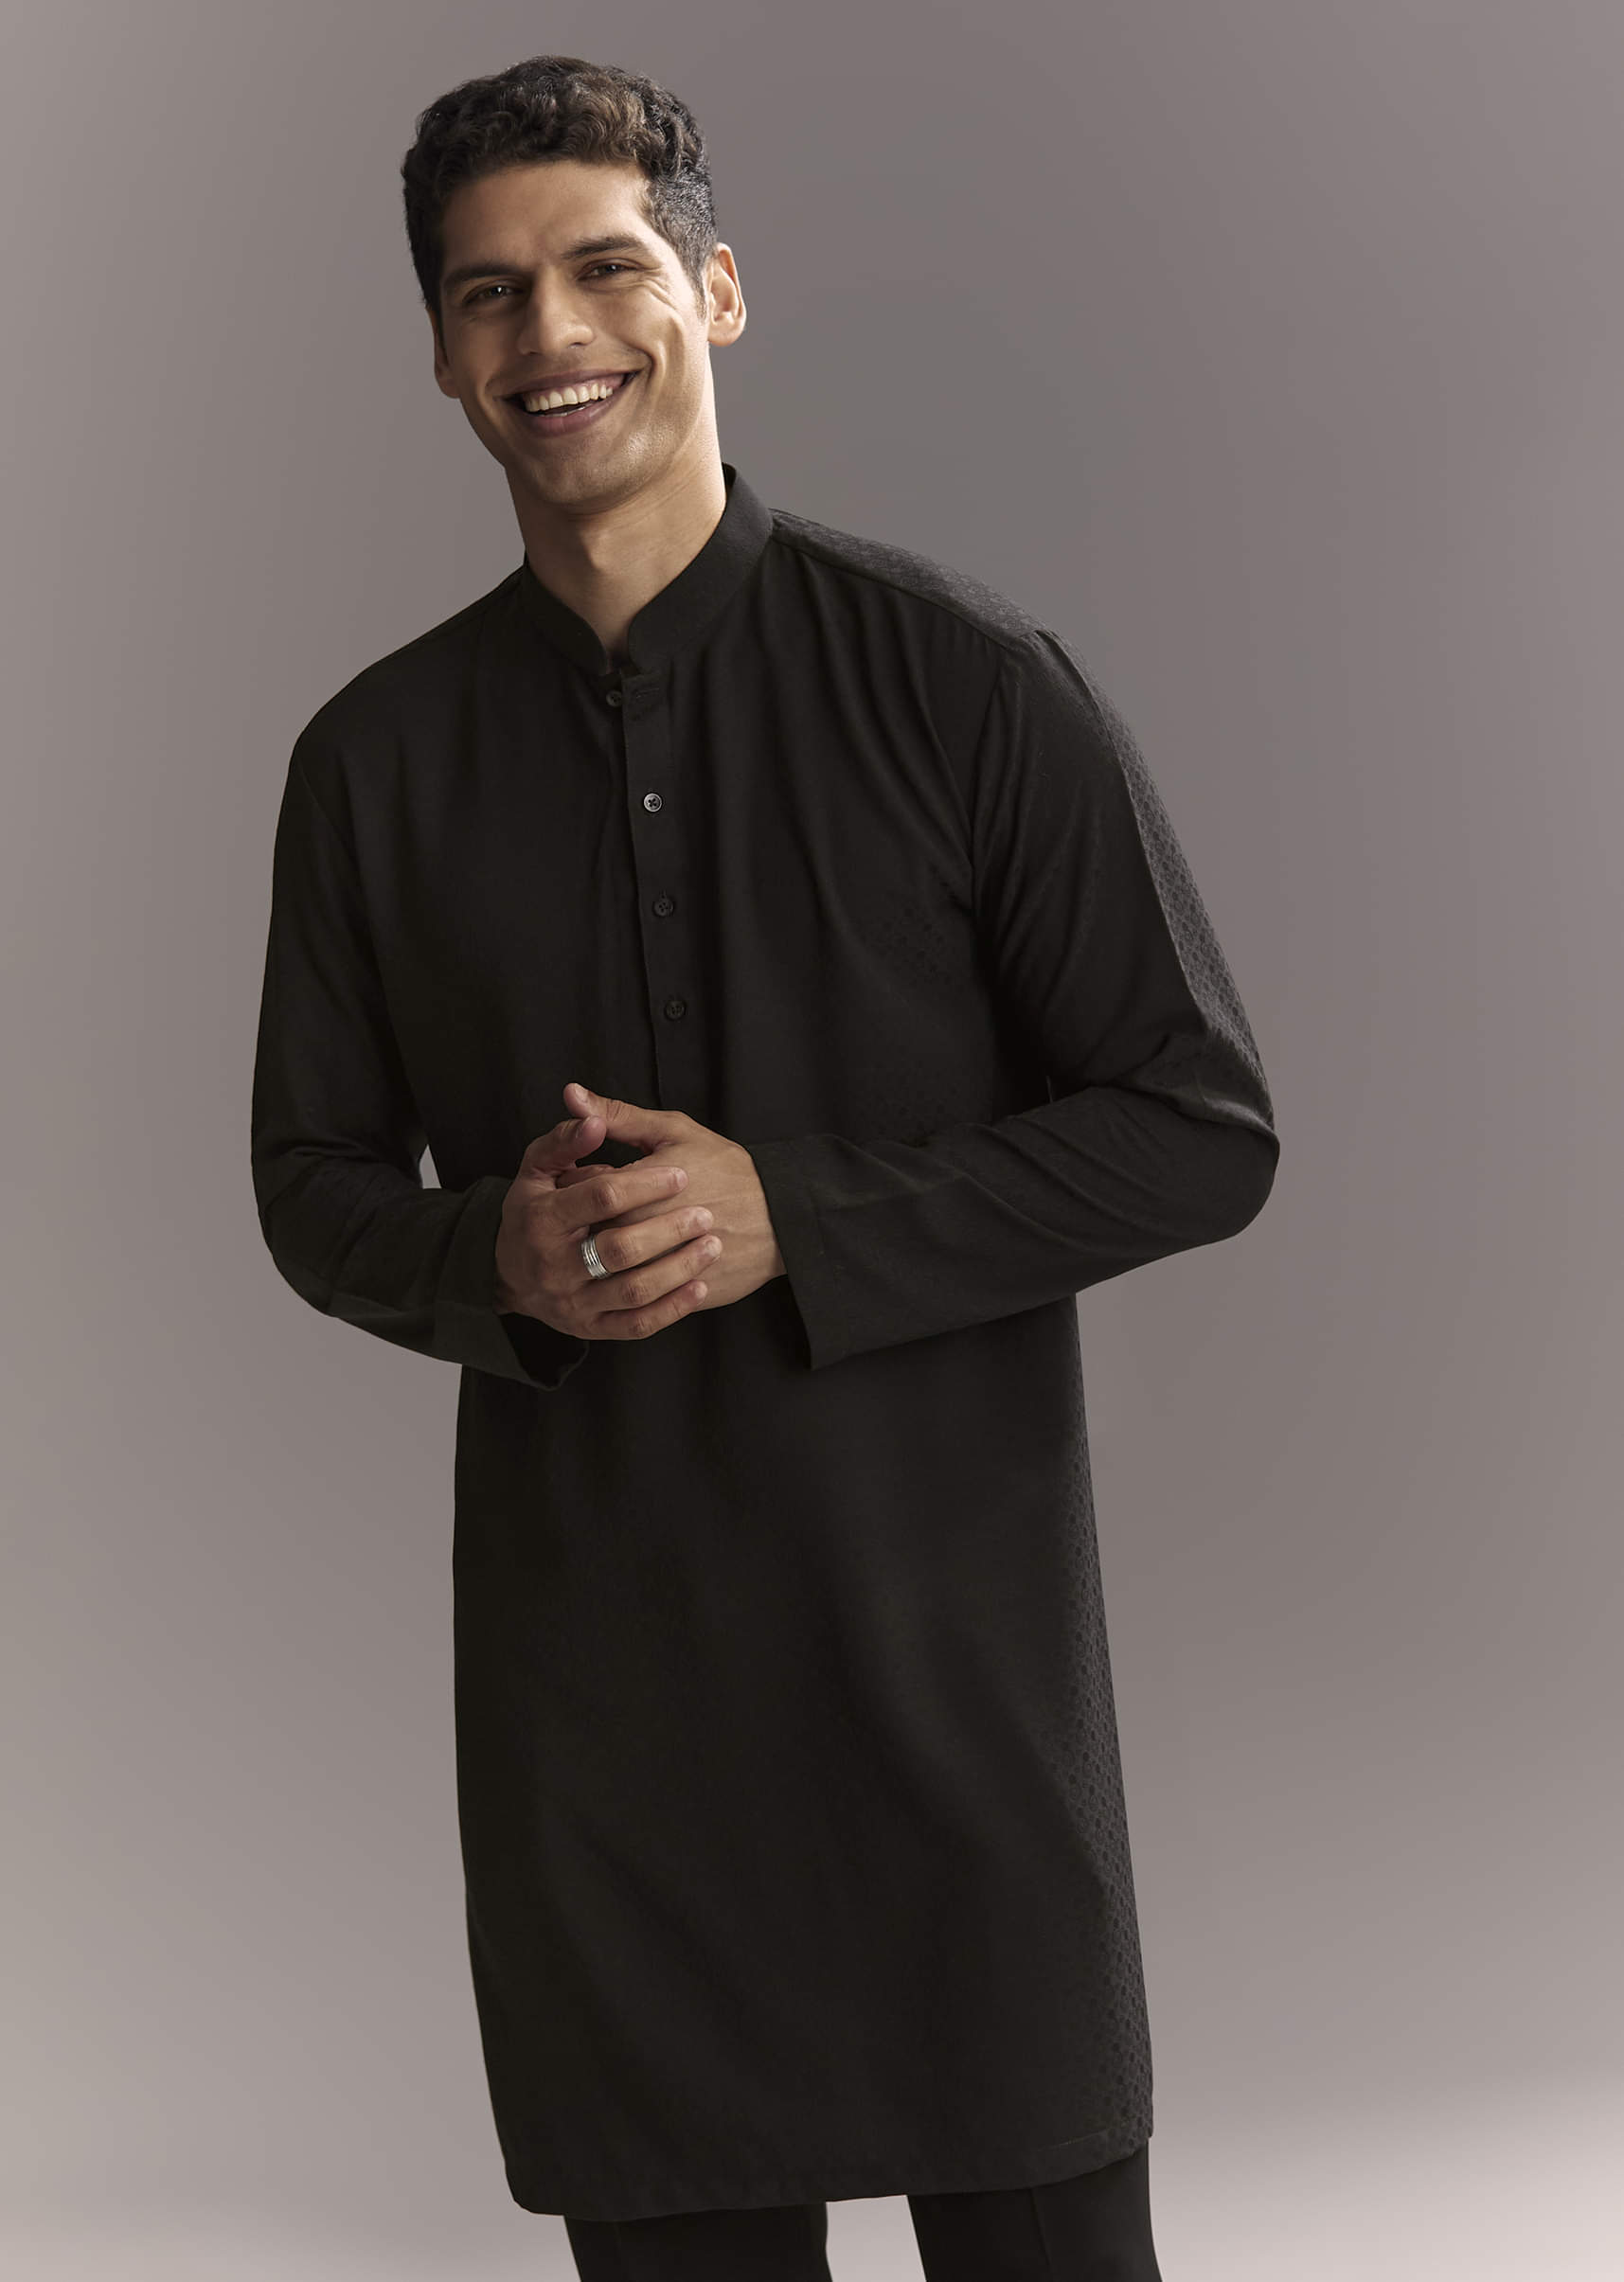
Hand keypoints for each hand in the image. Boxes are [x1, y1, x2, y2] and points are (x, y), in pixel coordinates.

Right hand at [495, 1113, 721, 1342]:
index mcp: (543, 1218)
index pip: (601, 1198)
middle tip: (706, 1213)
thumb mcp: (537, 1169)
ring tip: (712, 1245)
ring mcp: (573, 1301)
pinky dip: (672, 1308)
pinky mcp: (590, 1327)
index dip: (645, 1184)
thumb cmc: (532, 1211)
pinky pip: (636, 1324)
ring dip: (679, 1269)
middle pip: (620, 1248)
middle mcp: (554, 1265)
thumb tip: (593, 1117)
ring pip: (634, 1290)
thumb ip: (566, 1140)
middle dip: (669, 1229)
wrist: (508, 1275)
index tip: (681, 1174)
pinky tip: (698, 1285)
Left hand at [554, 1080, 785, 1313]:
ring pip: (606, 1270)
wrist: (780, 1219)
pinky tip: (651, 1260)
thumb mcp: (674, 1132)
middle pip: (585, 1234)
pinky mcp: (670, 1297)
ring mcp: (654, 1270)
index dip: (579, 1186)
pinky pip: (636, 1298)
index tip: (593, 1181)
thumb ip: (617, 1117)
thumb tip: (571, 1095)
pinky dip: (634, 1281)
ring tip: (633, 1236)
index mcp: (631, 1189)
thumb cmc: (728, 1170)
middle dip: (588, 1223)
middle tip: (614, 1212)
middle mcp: (637, 1234)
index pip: (577, 1194)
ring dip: (607, 1256)